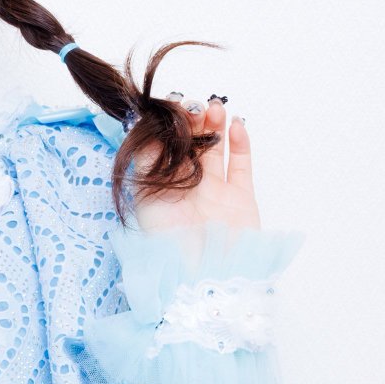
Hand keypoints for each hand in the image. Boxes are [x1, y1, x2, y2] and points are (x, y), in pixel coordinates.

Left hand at [132, 93, 258, 236]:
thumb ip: (145, 161)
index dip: (168, 126)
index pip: (163, 148)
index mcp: (160, 189)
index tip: (170, 107)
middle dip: (192, 121)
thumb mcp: (144, 198)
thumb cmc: (167, 244)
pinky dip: (240, 142)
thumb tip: (148, 126)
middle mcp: (186, 189)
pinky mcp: (240, 197)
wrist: (201, 277)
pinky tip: (235, 124)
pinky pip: (241, 163)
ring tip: (213, 108)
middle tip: (193, 106)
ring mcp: (215, 192)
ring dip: (214, 125)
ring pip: (215, 148)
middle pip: (190, 144)